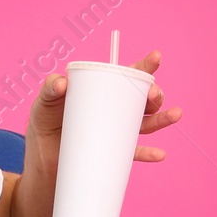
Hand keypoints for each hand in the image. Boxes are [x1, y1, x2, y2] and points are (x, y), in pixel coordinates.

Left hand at [25, 49, 182, 172]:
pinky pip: (134, 154)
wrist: (43, 159)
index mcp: (103, 92)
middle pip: (142, 99)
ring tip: (174, 114)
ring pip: (145, 123)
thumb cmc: (44, 124)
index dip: (143, 66)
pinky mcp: (113, 154)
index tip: (156, 57)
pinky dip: (148, 153)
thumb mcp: (43, 103)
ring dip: (162, 119)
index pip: (126, 76)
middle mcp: (114, 111)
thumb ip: (49, 89)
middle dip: (154, 94)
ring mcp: (116, 133)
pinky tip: (160, 154)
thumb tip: (62, 83)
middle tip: (154, 94)